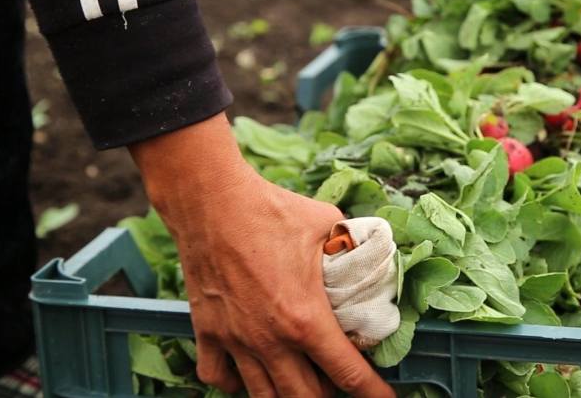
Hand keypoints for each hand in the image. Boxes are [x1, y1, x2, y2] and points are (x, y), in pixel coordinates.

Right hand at [129, 113, 394, 397]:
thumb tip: (372, 255)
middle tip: (341, 383)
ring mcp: (235, 340)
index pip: (347, 373)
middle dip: (329, 396)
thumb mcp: (328, 224)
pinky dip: (236, 384)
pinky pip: (218, 378)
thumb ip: (353, 247)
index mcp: (306, 318)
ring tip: (304, 383)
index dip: (372, 392)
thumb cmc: (271, 210)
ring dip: (288, 395)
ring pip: (263, 396)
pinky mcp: (207, 332)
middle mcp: (270, 340)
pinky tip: (250, 374)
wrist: (212, 201)